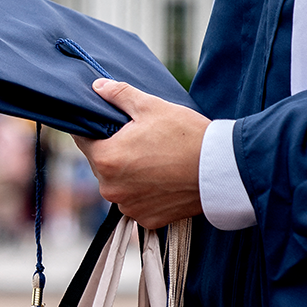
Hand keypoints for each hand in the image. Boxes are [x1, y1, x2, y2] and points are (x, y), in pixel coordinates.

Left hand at [74, 79, 209, 228]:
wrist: (223, 171)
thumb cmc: (187, 135)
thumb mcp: (151, 106)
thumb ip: (119, 95)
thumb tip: (97, 86)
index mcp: (105, 158)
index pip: (83, 139)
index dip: (94, 129)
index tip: (109, 124)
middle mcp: (110, 188)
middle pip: (100, 162)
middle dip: (113, 150)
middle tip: (139, 139)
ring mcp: (129, 206)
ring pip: (117, 183)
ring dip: (128, 173)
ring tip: (153, 158)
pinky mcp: (148, 219)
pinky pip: (136, 201)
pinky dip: (144, 191)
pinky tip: (162, 178)